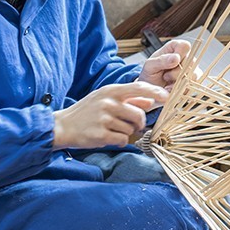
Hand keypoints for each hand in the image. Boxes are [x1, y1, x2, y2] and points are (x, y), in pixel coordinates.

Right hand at [52, 82, 167, 149]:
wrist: (62, 126)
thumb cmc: (86, 112)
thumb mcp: (105, 99)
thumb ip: (128, 99)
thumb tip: (150, 100)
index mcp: (110, 91)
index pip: (138, 87)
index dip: (155, 92)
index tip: (166, 97)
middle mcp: (108, 102)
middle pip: (139, 114)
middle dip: (138, 123)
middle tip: (130, 125)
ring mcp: (104, 118)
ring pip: (131, 129)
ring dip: (125, 133)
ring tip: (111, 129)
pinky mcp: (101, 134)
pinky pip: (122, 140)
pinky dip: (119, 141)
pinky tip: (107, 137)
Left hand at [137, 39, 191, 88]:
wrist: (152, 89)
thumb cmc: (151, 74)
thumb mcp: (150, 66)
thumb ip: (162, 60)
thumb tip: (176, 57)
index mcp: (174, 47)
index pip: (185, 45)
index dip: (180, 54)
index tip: (172, 62)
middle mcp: (186, 57)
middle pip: (191, 61)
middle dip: (176, 72)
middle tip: (165, 76)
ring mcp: (191, 69)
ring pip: (193, 74)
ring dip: (179, 81)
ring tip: (168, 82)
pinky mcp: (193, 82)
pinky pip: (193, 85)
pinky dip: (181, 89)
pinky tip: (172, 88)